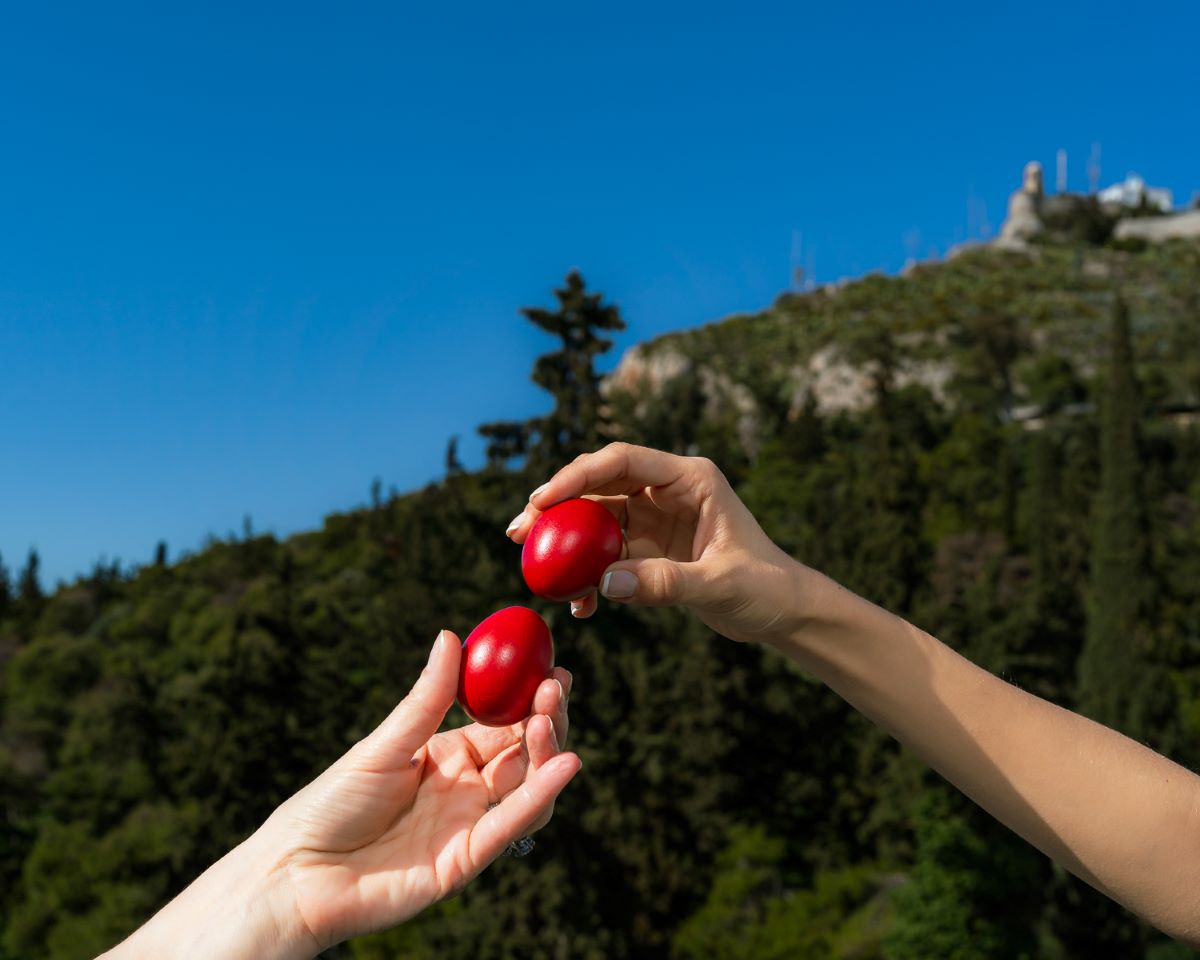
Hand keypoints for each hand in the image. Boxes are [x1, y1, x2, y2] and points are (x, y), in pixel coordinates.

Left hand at [269, 630, 577, 951]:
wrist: (296, 873)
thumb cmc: (329, 804)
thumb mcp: (384, 743)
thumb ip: (427, 698)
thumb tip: (450, 637)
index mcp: (447, 756)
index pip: (504, 723)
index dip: (531, 698)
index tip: (554, 668)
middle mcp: (466, 790)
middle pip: (524, 753)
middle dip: (546, 719)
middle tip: (555, 688)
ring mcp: (468, 825)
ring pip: (527, 788)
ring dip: (548, 753)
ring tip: (549, 719)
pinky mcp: (466, 861)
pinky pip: (511, 824)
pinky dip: (541, 795)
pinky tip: (564, 765)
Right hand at [507, 442, 803, 644]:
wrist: (783, 611)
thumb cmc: (765, 587)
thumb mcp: (719, 585)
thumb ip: (665, 583)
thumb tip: (603, 586)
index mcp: (690, 478)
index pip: (623, 461)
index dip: (578, 475)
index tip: (543, 499)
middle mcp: (668, 491)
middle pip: (600, 484)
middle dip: (557, 505)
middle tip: (519, 530)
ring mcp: (656, 519)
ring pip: (596, 518)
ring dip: (564, 540)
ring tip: (531, 565)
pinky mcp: (650, 548)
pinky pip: (607, 554)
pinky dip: (589, 574)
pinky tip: (579, 604)